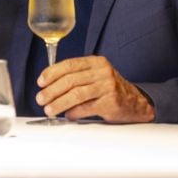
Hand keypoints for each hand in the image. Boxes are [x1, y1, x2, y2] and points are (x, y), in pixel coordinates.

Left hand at [35, 55, 154, 122]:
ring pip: (76, 94)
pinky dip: (73, 113)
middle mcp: (102, 72)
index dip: (51, 73)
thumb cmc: (109, 89)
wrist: (136, 103)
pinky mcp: (110, 102)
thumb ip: (76, 77)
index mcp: (96, 62)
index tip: (40, 82)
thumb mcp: (95, 76)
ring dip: (59, 103)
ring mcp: (107, 87)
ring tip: (49, 110)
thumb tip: (47, 85)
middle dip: (51, 91)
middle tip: (41, 99)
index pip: (69, 64)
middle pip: (70, 80)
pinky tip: (68, 115)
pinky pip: (86, 108)